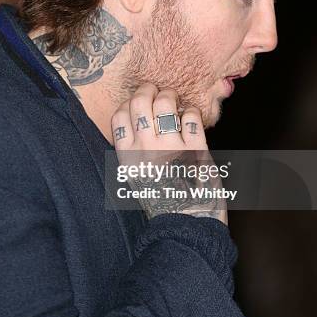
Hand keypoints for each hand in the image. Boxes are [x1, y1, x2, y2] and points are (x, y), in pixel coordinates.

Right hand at [111, 82, 226, 224]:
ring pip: (165, 102)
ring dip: (171, 96)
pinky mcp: (197, 149)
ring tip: (175, 102)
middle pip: (139, 102)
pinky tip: (191, 120)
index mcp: (128, 158)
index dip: (129, 103)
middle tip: (156, 91)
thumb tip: (139, 120)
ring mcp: (171, 147)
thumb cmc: (164, 203)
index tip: (138, 103)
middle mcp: (146, 150)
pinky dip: (191, 113)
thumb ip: (135, 152)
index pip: (120, 116)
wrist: (188, 226)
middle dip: (148, 90)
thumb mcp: (137, 179)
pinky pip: (191, 116)